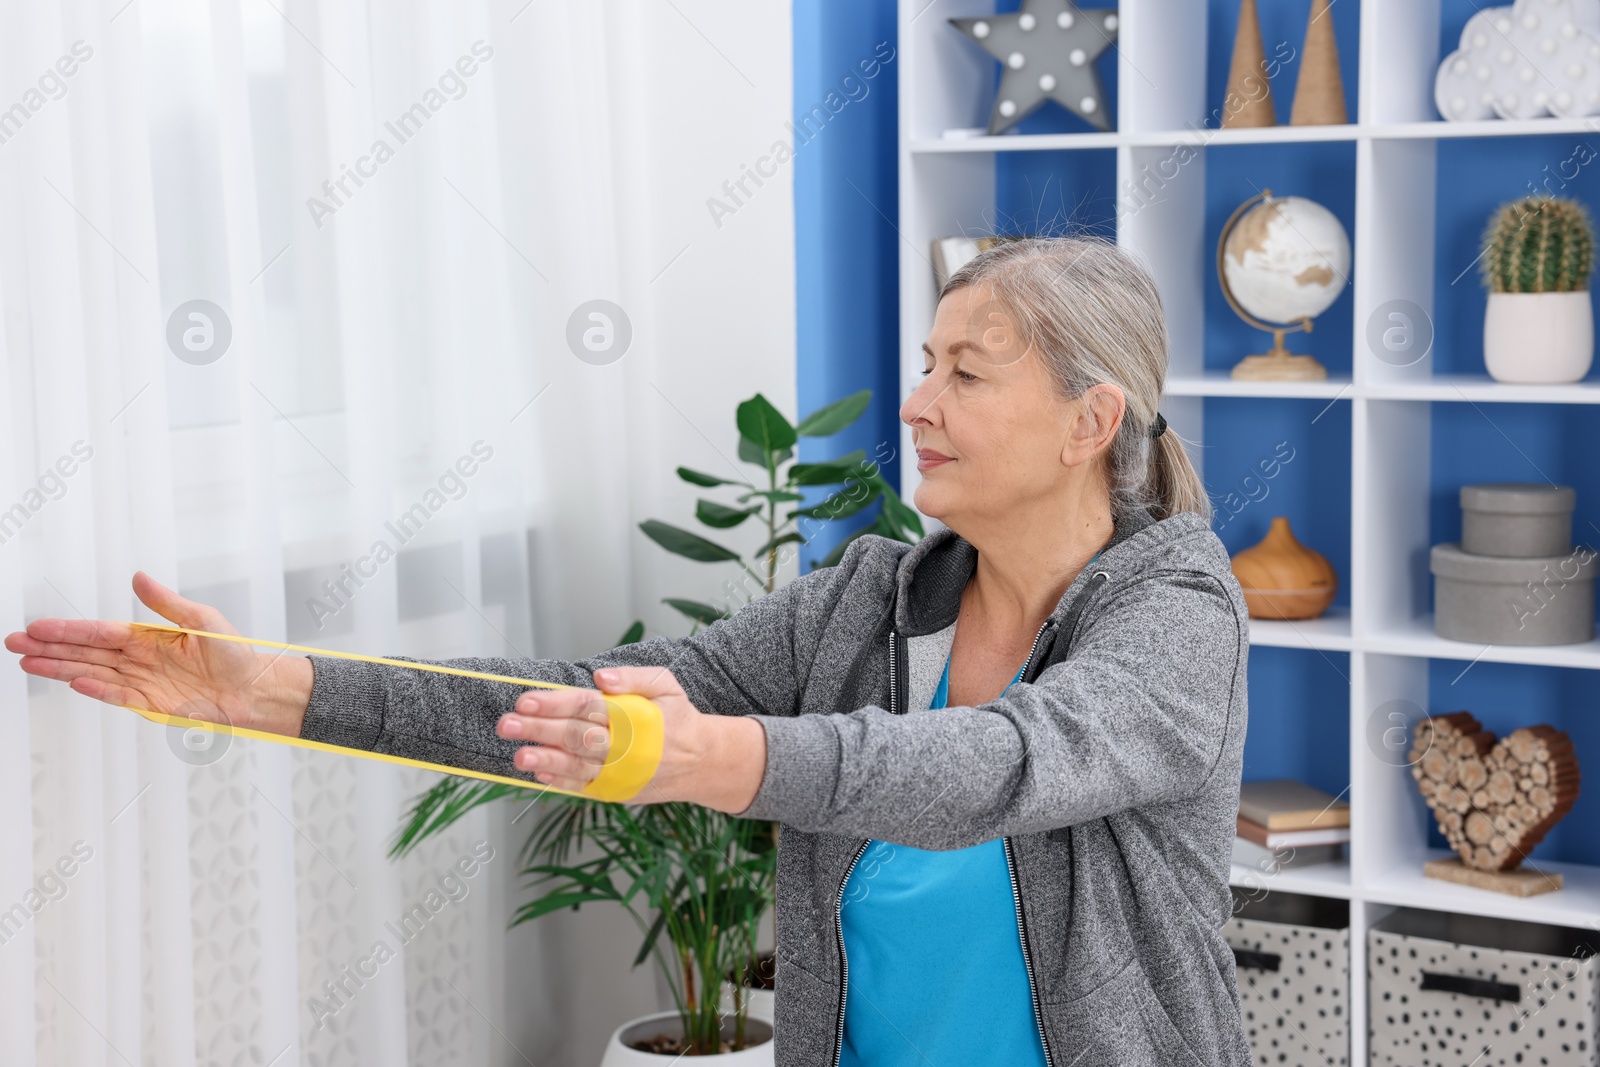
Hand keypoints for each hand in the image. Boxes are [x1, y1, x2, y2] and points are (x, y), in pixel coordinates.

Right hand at [4, 572, 312, 736]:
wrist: (255, 689)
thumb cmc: (236, 653)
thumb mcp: (202, 619)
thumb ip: (167, 603)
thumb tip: (138, 577)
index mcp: (149, 637)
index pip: (100, 632)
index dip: (68, 629)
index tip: (37, 626)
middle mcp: (139, 660)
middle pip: (86, 653)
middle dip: (50, 648)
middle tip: (14, 644)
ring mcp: (143, 683)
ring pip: (92, 673)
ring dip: (60, 669)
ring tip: (28, 663)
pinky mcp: (152, 705)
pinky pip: (118, 696)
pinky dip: (97, 689)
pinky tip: (73, 681)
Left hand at [495, 666, 766, 811]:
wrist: (703, 762)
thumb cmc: (678, 718)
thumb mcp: (666, 685)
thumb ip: (634, 677)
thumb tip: (600, 676)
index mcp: (632, 715)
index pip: (587, 706)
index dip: (555, 703)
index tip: (525, 700)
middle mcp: (625, 746)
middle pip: (576, 736)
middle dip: (540, 730)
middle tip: (507, 724)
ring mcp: (620, 772)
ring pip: (577, 767)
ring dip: (545, 761)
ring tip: (519, 756)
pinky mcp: (617, 790)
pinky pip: (585, 787)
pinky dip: (561, 782)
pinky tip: (539, 774)